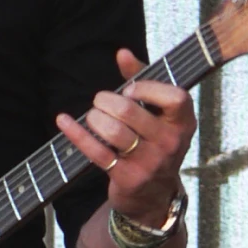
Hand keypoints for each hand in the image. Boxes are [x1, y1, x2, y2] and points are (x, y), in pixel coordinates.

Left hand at [56, 47, 194, 227]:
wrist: (153, 195)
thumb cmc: (153, 142)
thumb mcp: (158, 113)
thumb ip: (143, 80)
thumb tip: (122, 53)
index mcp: (183, 123)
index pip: (174, 97)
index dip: (147, 88)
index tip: (129, 90)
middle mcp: (171, 143)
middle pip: (131, 112)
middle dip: (106, 101)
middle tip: (100, 102)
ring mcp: (150, 163)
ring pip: (114, 132)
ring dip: (94, 118)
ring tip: (93, 116)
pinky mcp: (128, 178)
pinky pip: (97, 152)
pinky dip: (76, 133)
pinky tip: (63, 120)